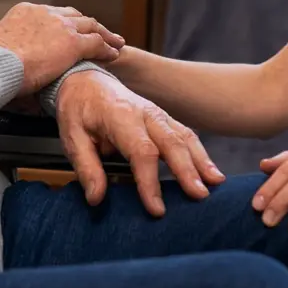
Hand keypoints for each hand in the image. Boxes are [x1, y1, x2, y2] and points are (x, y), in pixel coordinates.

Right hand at [0, 4, 123, 91]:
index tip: (68, 31)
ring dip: (103, 34)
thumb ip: (6, 55)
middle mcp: (45, 13)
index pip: (50, 15)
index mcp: (24, 13)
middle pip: (73, 16)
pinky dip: (106, 48)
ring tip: (114, 42)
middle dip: (86, 25)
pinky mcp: (72, 43)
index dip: (63, 23)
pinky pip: (96, 43)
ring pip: (90, 25)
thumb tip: (7, 70)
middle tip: (97, 32)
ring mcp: (60, 26)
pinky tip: (113, 54)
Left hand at [55, 70, 225, 215]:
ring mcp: (158, 113)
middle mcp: (144, 112)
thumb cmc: (78, 109)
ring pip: (185, 136)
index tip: (156, 209)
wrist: (85, 79)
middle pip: (171, 142)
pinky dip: (200, 153)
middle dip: (187, 170)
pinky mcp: (164, 118)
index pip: (141, 151)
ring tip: (216, 183)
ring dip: (201, 160)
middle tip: (200, 195)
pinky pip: (186, 134)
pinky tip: (211, 171)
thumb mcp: (71, 137)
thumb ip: (86, 168)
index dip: (150, 181)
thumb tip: (97, 198)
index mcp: (120, 115)